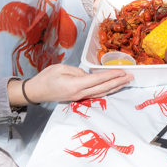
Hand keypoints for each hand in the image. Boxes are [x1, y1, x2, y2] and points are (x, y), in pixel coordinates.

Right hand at [13, 64, 131, 105]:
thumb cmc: (45, 78)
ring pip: (101, 93)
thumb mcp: (61, 68)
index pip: (98, 80)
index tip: (123, 72)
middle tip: (131, 77)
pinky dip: (106, 90)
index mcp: (75, 86)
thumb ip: (77, 71)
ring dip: (115, 87)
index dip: (111, 76)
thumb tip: (88, 75)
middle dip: (118, 83)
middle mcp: (79, 94)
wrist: (35, 92)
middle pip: (103, 89)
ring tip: (126, 82)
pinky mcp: (78, 98)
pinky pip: (96, 94)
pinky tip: (113, 87)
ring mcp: (79, 98)